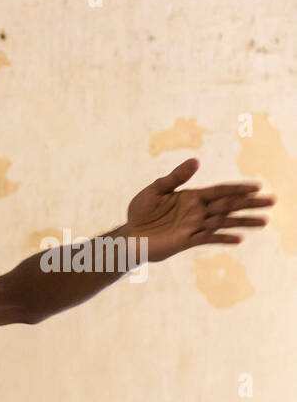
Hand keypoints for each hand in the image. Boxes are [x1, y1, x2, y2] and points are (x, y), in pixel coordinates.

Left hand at [124, 158, 275, 262]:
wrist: (129, 236)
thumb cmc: (140, 212)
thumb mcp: (156, 190)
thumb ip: (175, 177)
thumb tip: (196, 161)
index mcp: (192, 197)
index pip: (220, 191)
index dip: (238, 189)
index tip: (258, 186)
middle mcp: (197, 211)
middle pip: (228, 205)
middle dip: (250, 203)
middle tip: (272, 201)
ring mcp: (193, 226)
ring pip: (223, 222)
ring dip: (243, 221)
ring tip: (263, 221)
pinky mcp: (186, 240)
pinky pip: (207, 238)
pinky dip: (222, 237)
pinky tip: (238, 238)